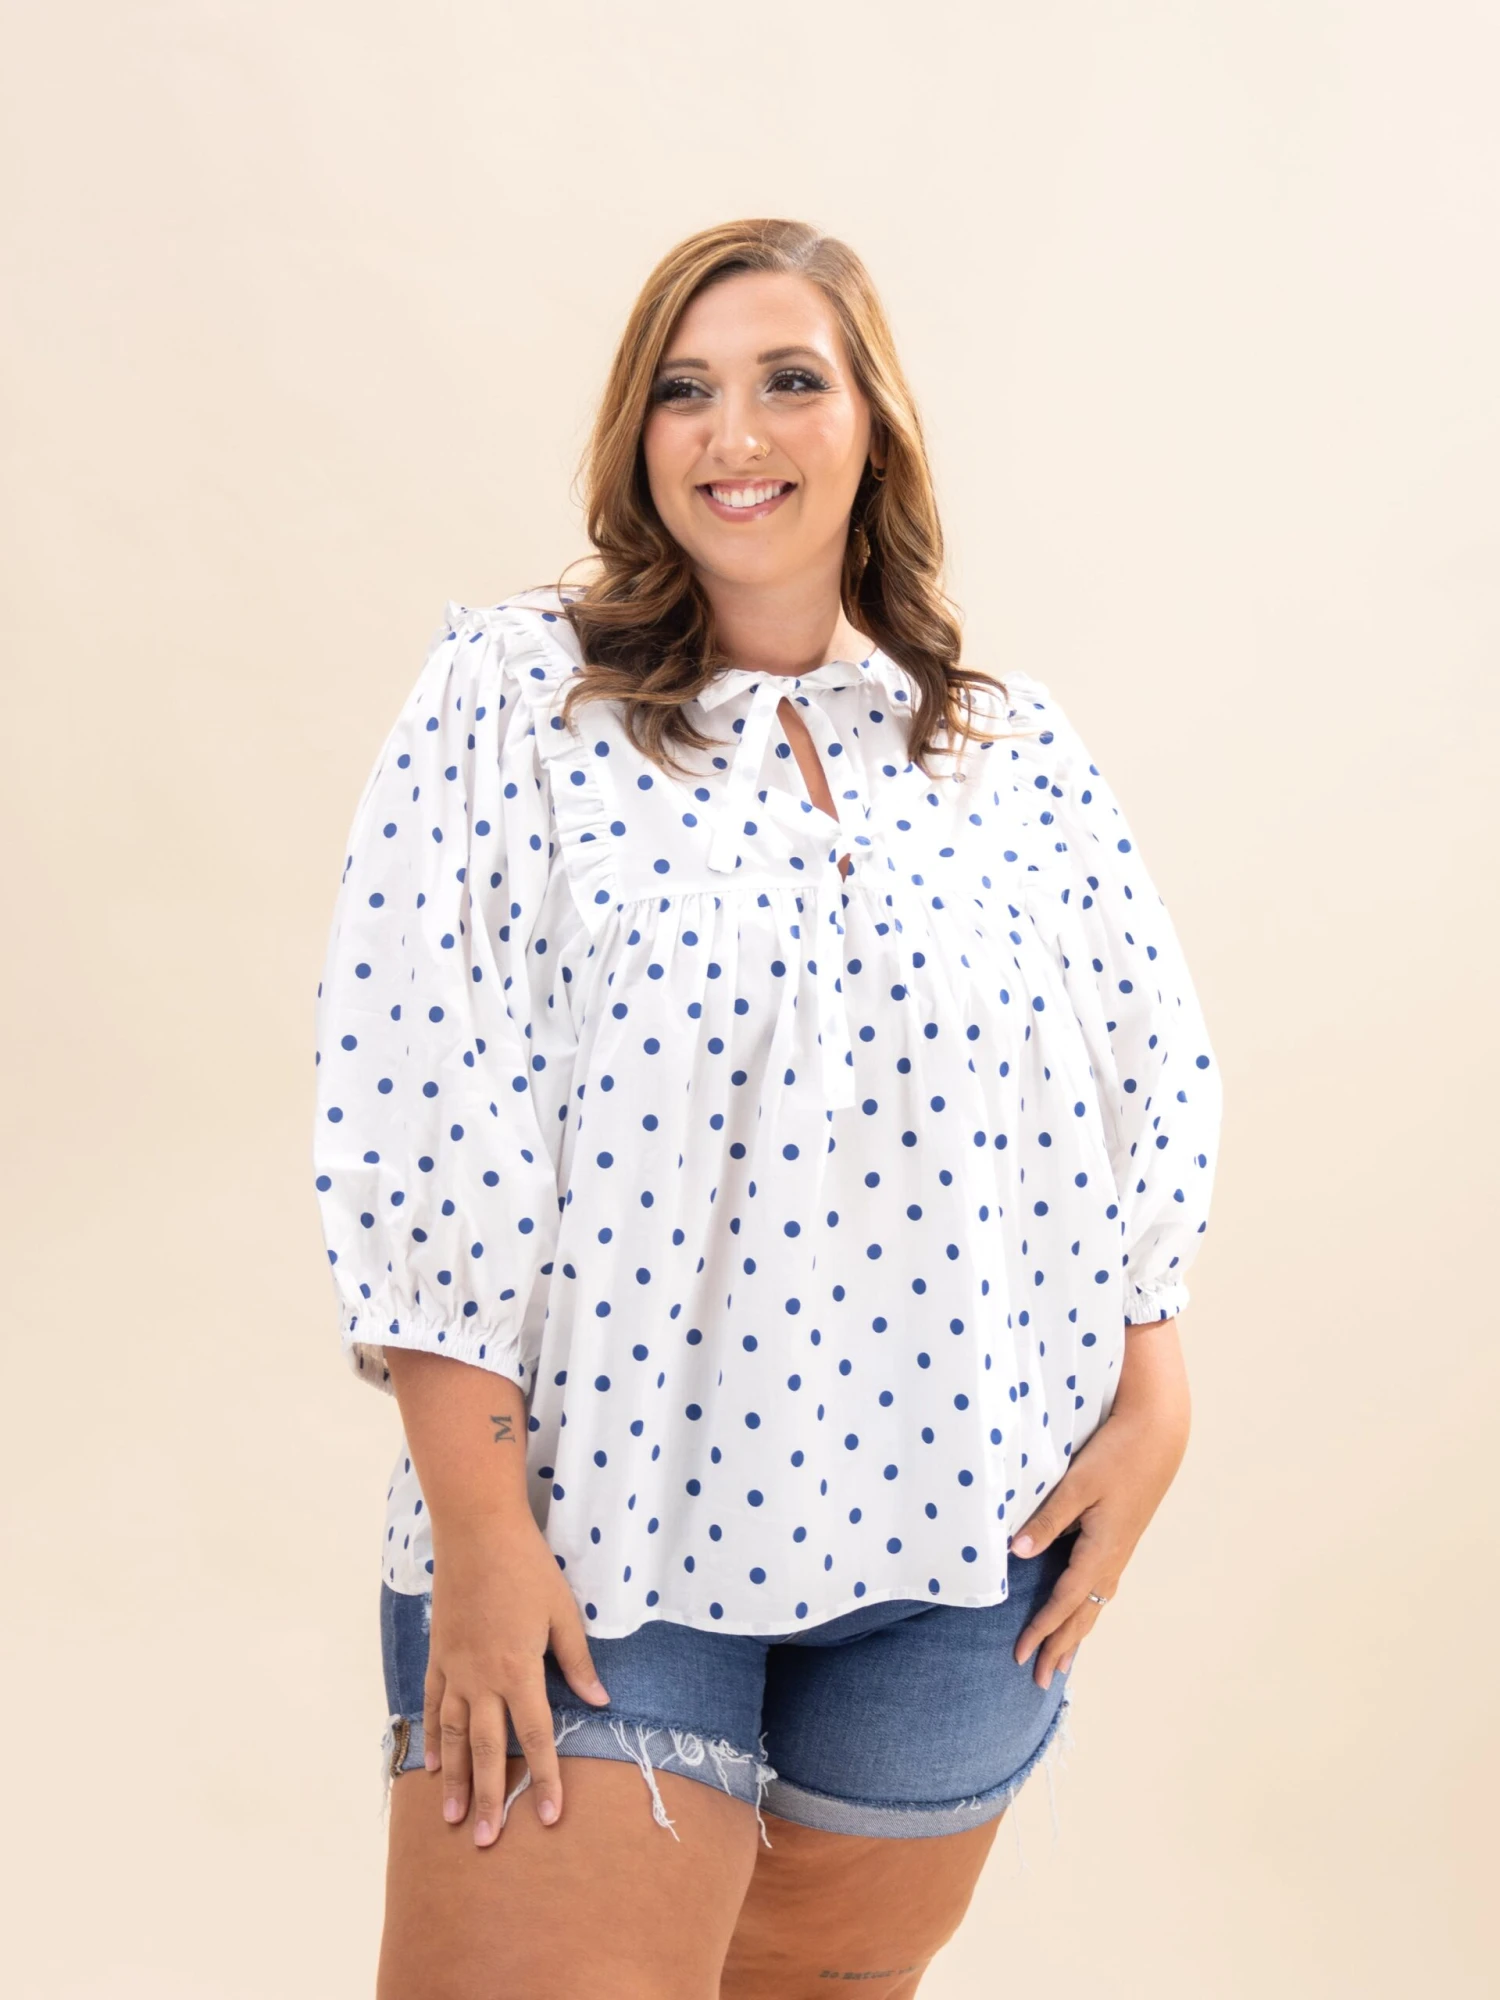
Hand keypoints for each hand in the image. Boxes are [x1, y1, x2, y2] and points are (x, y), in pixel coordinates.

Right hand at [423, 1515, 610, 1845]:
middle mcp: (481, 1678)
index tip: (550, 1817)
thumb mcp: (563, 1612)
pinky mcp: (439, 1655)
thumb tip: (600, 1702)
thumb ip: (577, 1662)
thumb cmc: (527, 1567)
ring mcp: (454, 1668)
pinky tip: (433, 1766)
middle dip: (490, 1798)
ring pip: (452, 1736)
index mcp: (518, 1669)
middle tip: (486, 1841)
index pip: (534, 1736)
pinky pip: (432, 1705)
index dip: (545, 1778)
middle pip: (486, 1749)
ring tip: (453, 1818)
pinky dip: (432, 1738)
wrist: (476, 1531)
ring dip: (454, 1781)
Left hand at [1009, 1317, 1190, 1688]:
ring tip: (1063, 1662)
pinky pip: (1101, 1587)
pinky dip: (1087, 1608)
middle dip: (1060, 1647)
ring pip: (1095, 1603)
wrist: (1158, 1433)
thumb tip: (1019, 1552)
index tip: (1021, 1655)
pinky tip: (1083, 1611)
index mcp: (1101, 1549)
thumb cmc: (1116, 1454)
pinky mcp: (1121, 1537)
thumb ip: (1047, 1518)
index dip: (1042, 1630)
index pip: (1065, 1601)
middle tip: (1041, 1680)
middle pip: (1083, 1614)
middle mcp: (1113, 1557)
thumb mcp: (1077, 1484)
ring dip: (1076, 1633)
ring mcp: (1120, 1549)